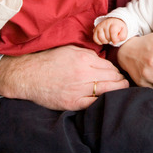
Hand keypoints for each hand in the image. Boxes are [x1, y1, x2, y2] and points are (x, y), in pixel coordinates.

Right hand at [0, 45, 128, 109]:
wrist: (29, 75)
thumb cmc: (49, 60)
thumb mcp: (71, 49)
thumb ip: (88, 54)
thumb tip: (103, 60)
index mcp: (84, 59)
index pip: (109, 66)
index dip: (115, 69)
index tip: (117, 72)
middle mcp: (83, 74)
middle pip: (112, 78)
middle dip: (120, 80)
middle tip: (123, 81)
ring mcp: (78, 90)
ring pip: (107, 91)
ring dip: (117, 90)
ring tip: (121, 89)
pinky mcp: (73, 103)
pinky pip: (94, 103)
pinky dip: (103, 100)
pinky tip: (107, 98)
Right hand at [93, 18, 127, 44]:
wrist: (114, 21)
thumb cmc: (119, 27)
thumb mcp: (124, 30)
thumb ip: (123, 36)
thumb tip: (116, 40)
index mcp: (114, 23)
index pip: (112, 32)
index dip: (114, 39)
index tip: (116, 41)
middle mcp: (106, 23)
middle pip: (107, 36)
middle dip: (111, 40)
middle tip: (113, 38)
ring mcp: (100, 26)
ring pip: (100, 38)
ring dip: (105, 41)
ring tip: (108, 39)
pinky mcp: (95, 29)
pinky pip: (95, 38)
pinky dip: (99, 41)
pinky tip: (103, 39)